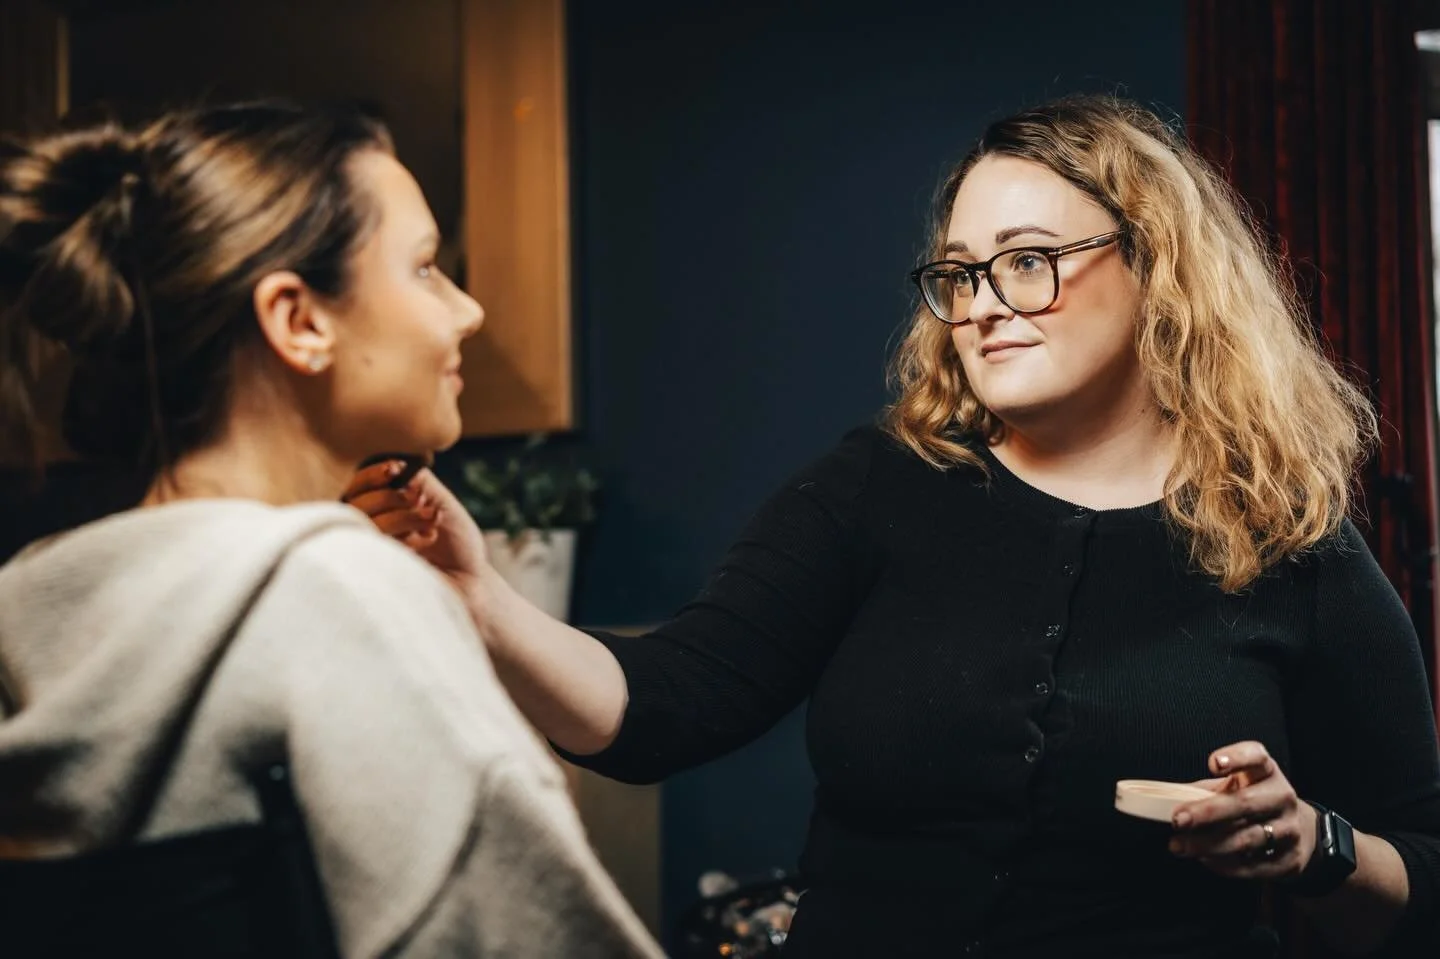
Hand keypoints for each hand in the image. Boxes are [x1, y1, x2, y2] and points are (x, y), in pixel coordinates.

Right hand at [342, 460, 489, 594]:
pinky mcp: (370, 572)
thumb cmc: (456, 543)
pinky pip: (372, 546)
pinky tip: (424, 541)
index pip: (357, 486)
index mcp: (380, 508)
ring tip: (433, 520)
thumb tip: (394, 463)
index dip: (373, 474)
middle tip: (420, 500)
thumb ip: (417, 480)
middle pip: (354, 502)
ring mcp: (367, 552)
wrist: (470, 582)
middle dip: (391, 496)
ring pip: (363, 522)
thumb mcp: (440, 501)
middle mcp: (367, 528)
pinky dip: (401, 537)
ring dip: (402, 516)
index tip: (397, 469)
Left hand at [1168, 741, 1317, 880]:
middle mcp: (1282, 797)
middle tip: (1177, 820)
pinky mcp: (1290, 860)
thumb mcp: (1235, 786)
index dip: (1237, 757)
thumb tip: (1164, 802)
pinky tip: (1203, 859)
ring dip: (1208, 844)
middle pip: (1245, 803)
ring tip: (1179, 846)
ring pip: (1247, 838)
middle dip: (1207, 812)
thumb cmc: (1252, 801)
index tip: (1213, 763)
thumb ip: (1206, 790)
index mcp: (1266, 772)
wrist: (1297, 831)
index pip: (1256, 756)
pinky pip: (1253, 866)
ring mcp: (1289, 829)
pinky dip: (1224, 864)